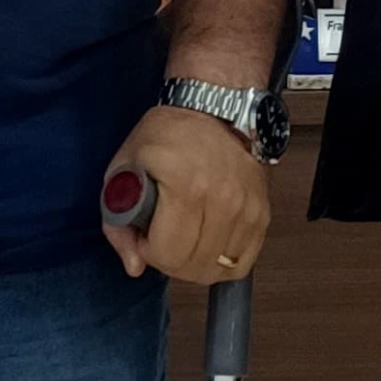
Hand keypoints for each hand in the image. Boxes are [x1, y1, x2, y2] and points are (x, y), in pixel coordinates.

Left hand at [100, 102, 271, 285]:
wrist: (216, 110)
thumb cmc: (167, 135)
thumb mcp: (123, 169)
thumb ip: (118, 223)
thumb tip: (134, 266)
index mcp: (185, 185)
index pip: (166, 253)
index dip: (147, 251)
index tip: (144, 234)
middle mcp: (222, 199)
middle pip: (192, 267)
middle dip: (168, 261)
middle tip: (162, 238)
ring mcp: (246, 209)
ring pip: (217, 269)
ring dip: (194, 264)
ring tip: (184, 238)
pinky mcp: (262, 214)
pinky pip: (242, 263)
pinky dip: (222, 264)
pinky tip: (207, 246)